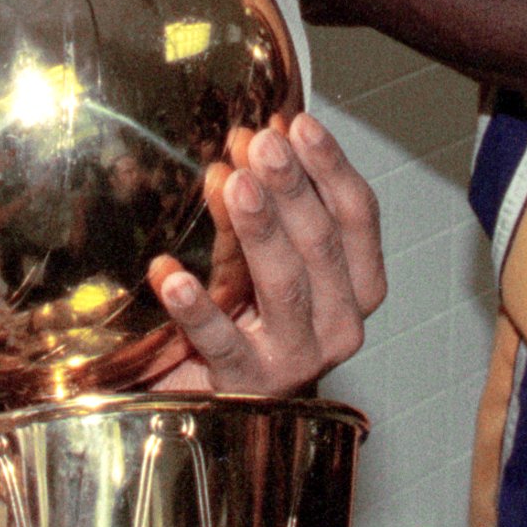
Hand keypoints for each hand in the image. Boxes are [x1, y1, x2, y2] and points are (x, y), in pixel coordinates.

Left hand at [148, 115, 385, 394]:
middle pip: (322, 246)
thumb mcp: (259, 252)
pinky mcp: (246, 385)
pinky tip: (168, 275)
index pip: (356, 217)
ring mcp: (296, 359)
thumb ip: (263, 201)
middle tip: (260, 143)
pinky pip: (220, 342)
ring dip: (259, 230)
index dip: (329, 166)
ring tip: (232, 184)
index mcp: (357, 285)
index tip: (298, 122)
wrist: (213, 405)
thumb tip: (251, 137)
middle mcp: (339, 325)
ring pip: (285, 287)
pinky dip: (195, 306)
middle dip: (291, 187)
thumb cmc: (247, 318)